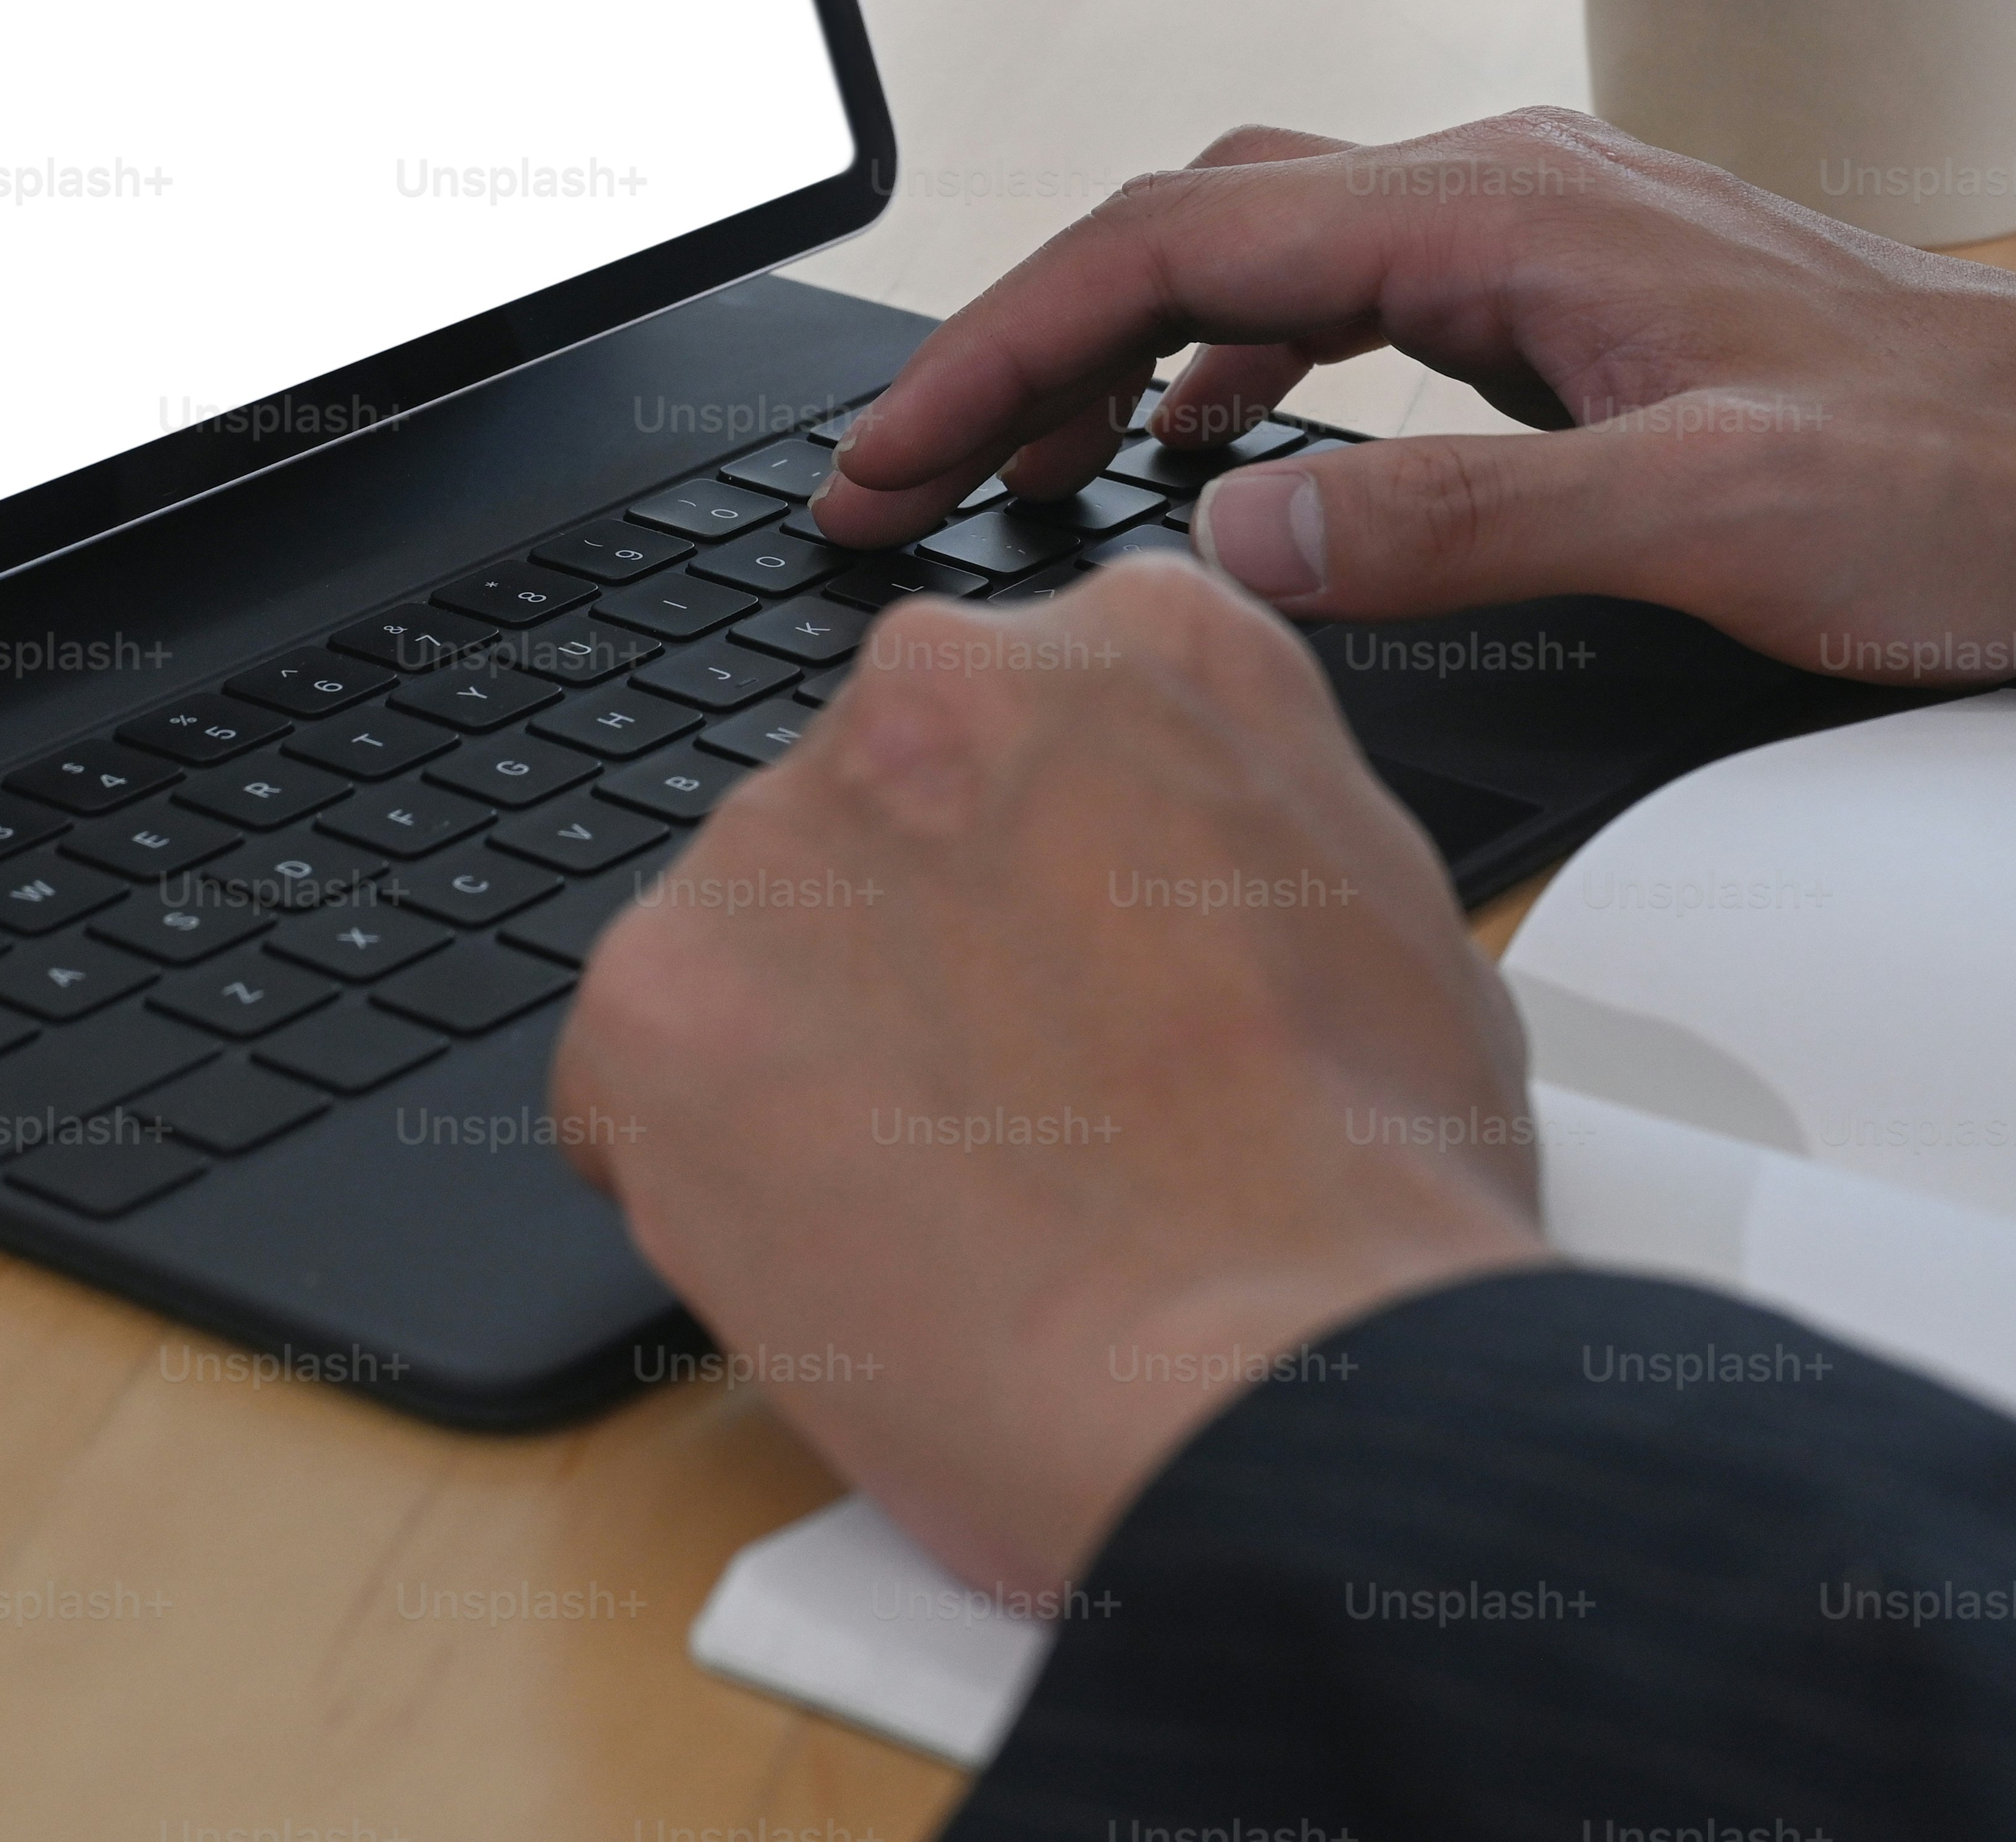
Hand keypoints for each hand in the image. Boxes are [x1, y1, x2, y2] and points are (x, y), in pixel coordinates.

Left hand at [550, 561, 1546, 1599]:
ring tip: (940, 1192)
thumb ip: (1233, 820)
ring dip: (810, 1046)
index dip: (1041, 862)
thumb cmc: (1365, 1189)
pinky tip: (835, 1237)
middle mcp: (939, 682)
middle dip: (913, 941)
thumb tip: (1174, 869)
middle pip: (874, 807)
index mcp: (1139, 643)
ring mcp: (779, 832)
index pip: (1025, 712)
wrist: (1269, 1372)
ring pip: (749, 935)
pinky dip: (697, 1156)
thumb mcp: (1384, 896)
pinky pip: (631, 1070)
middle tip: (1003, 1096)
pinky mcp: (654, 990)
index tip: (1060, 960)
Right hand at [804, 106, 2015, 681]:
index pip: (1173, 244)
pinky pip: (1342, 298)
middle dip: (1020, 346)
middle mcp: (1501, 188)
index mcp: (1502, 213)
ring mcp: (1533, 235)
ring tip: (1013, 477)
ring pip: (1255, 251)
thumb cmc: (1954, 486)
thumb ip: (1462, 526)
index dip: (1005, 350)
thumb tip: (1237, 534)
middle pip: (1184, 224)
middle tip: (898, 482)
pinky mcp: (1566, 299)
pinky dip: (1235, 364)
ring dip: (1117, 352)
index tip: (891, 460)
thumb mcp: (1707, 523)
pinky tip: (1208, 452)